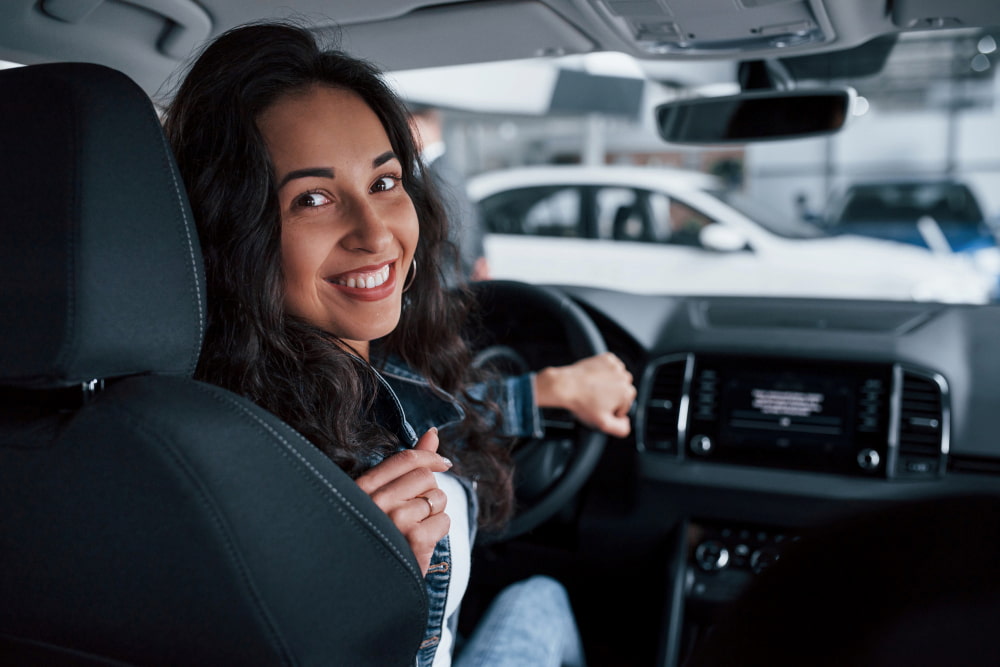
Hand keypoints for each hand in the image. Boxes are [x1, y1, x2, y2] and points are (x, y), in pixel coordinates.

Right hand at [355, 428, 451, 575]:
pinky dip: (438, 532)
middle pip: (425, 477)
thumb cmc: (377, 536)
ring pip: (438, 499)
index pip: (405, 459)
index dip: (430, 457)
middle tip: (416, 513)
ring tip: (414, 530)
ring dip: (434, 514)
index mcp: (362, 488)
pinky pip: (444, 522)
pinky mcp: (414, 540)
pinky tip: (420, 544)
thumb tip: (433, 433)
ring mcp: (395, 521)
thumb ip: (407, 464)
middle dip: (430, 492)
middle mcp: (376, 502)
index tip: (444, 464)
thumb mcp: (383, 498)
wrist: (366, 587)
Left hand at [534, 352, 636, 437]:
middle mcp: (624, 377)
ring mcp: (616, 366)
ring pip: (618, 378)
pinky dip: (605, 372)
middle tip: (596, 399)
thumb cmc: (582, 403)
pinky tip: (595, 379)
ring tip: (594, 389)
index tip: (601, 408)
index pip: (625, 405)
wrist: (565, 385)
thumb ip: (621, 428)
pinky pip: (611, 367)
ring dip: (610, 383)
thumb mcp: (602, 423)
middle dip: (612, 396)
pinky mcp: (607, 358)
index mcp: (626, 393)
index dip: (613, 410)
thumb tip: (626, 423)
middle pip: (623, 391)